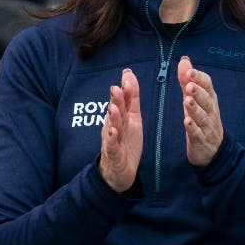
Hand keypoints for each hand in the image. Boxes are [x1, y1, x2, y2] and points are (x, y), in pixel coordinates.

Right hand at [98, 68, 141, 191]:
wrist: (118, 171)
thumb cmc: (125, 142)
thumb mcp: (132, 118)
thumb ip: (131, 97)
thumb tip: (128, 73)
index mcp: (120, 117)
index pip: (122, 101)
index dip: (125, 90)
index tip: (127, 76)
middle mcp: (113, 126)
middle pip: (115, 112)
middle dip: (116, 100)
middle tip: (116, 88)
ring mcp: (111, 140)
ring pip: (112, 127)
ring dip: (113, 117)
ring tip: (113, 107)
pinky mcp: (113, 155)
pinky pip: (111, 146)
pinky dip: (111, 139)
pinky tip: (112, 132)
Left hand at [177, 56, 222, 166]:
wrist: (214, 150)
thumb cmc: (203, 119)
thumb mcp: (195, 98)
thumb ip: (187, 80)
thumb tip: (184, 60)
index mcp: (209, 99)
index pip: (208, 86)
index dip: (200, 78)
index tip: (189, 71)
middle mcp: (210, 112)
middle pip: (207, 100)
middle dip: (199, 92)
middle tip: (190, 84)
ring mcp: (207, 127)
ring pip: (202, 117)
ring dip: (195, 108)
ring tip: (187, 100)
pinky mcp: (201, 141)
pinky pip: (197, 134)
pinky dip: (193, 128)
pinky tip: (186, 122)